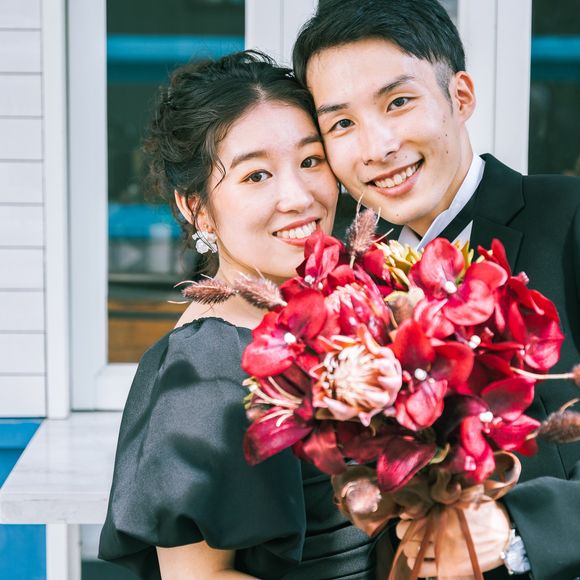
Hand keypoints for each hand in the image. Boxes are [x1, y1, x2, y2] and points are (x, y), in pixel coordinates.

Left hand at [395, 500, 510, 577]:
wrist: (505, 534)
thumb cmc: (483, 511)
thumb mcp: (464, 496)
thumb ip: (445, 493)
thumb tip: (426, 485)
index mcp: (442, 512)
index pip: (411, 515)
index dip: (406, 516)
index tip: (408, 515)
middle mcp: (440, 531)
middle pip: (406, 533)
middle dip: (405, 531)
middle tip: (409, 529)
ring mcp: (444, 551)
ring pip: (411, 552)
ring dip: (410, 548)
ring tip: (416, 543)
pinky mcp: (450, 568)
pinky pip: (422, 571)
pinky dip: (418, 565)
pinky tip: (423, 558)